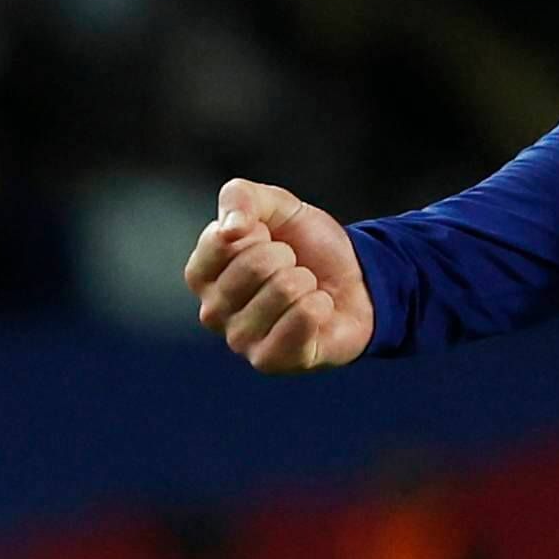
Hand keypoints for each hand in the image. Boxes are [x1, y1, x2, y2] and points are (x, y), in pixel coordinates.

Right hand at [183, 178, 374, 373]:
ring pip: (283, 290)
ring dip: (307, 281)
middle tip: (293, 265)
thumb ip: (240, 197)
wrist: (355, 280)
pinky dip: (320, 304)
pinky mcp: (270, 361)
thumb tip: (230, 228)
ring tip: (305, 289)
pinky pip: (302, 318)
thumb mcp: (275, 205)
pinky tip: (317, 309)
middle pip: (254, 265)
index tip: (267, 237)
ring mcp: (239, 340)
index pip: (220, 240)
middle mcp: (212, 311)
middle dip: (287, 255)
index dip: (257, 228)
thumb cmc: (306, 246)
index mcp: (203, 273)